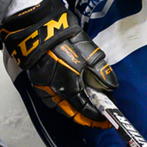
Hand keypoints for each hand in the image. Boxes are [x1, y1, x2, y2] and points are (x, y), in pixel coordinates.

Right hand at [0, 0, 117, 126]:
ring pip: (61, 108)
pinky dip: (61, 105)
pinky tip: (68, 102)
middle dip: (87, 118)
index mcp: (71, 84)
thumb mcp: (87, 49)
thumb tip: (111, 87)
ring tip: (85, 114)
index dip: (97, 116)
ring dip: (74, 113)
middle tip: (97, 121)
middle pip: (74, 112)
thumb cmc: (62, 36)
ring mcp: (44, 88)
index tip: (106, 120)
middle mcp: (57, 91)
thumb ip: (100, 70)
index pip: (87, 108)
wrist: (34, 26)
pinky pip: (50, 100)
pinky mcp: (37, 82)